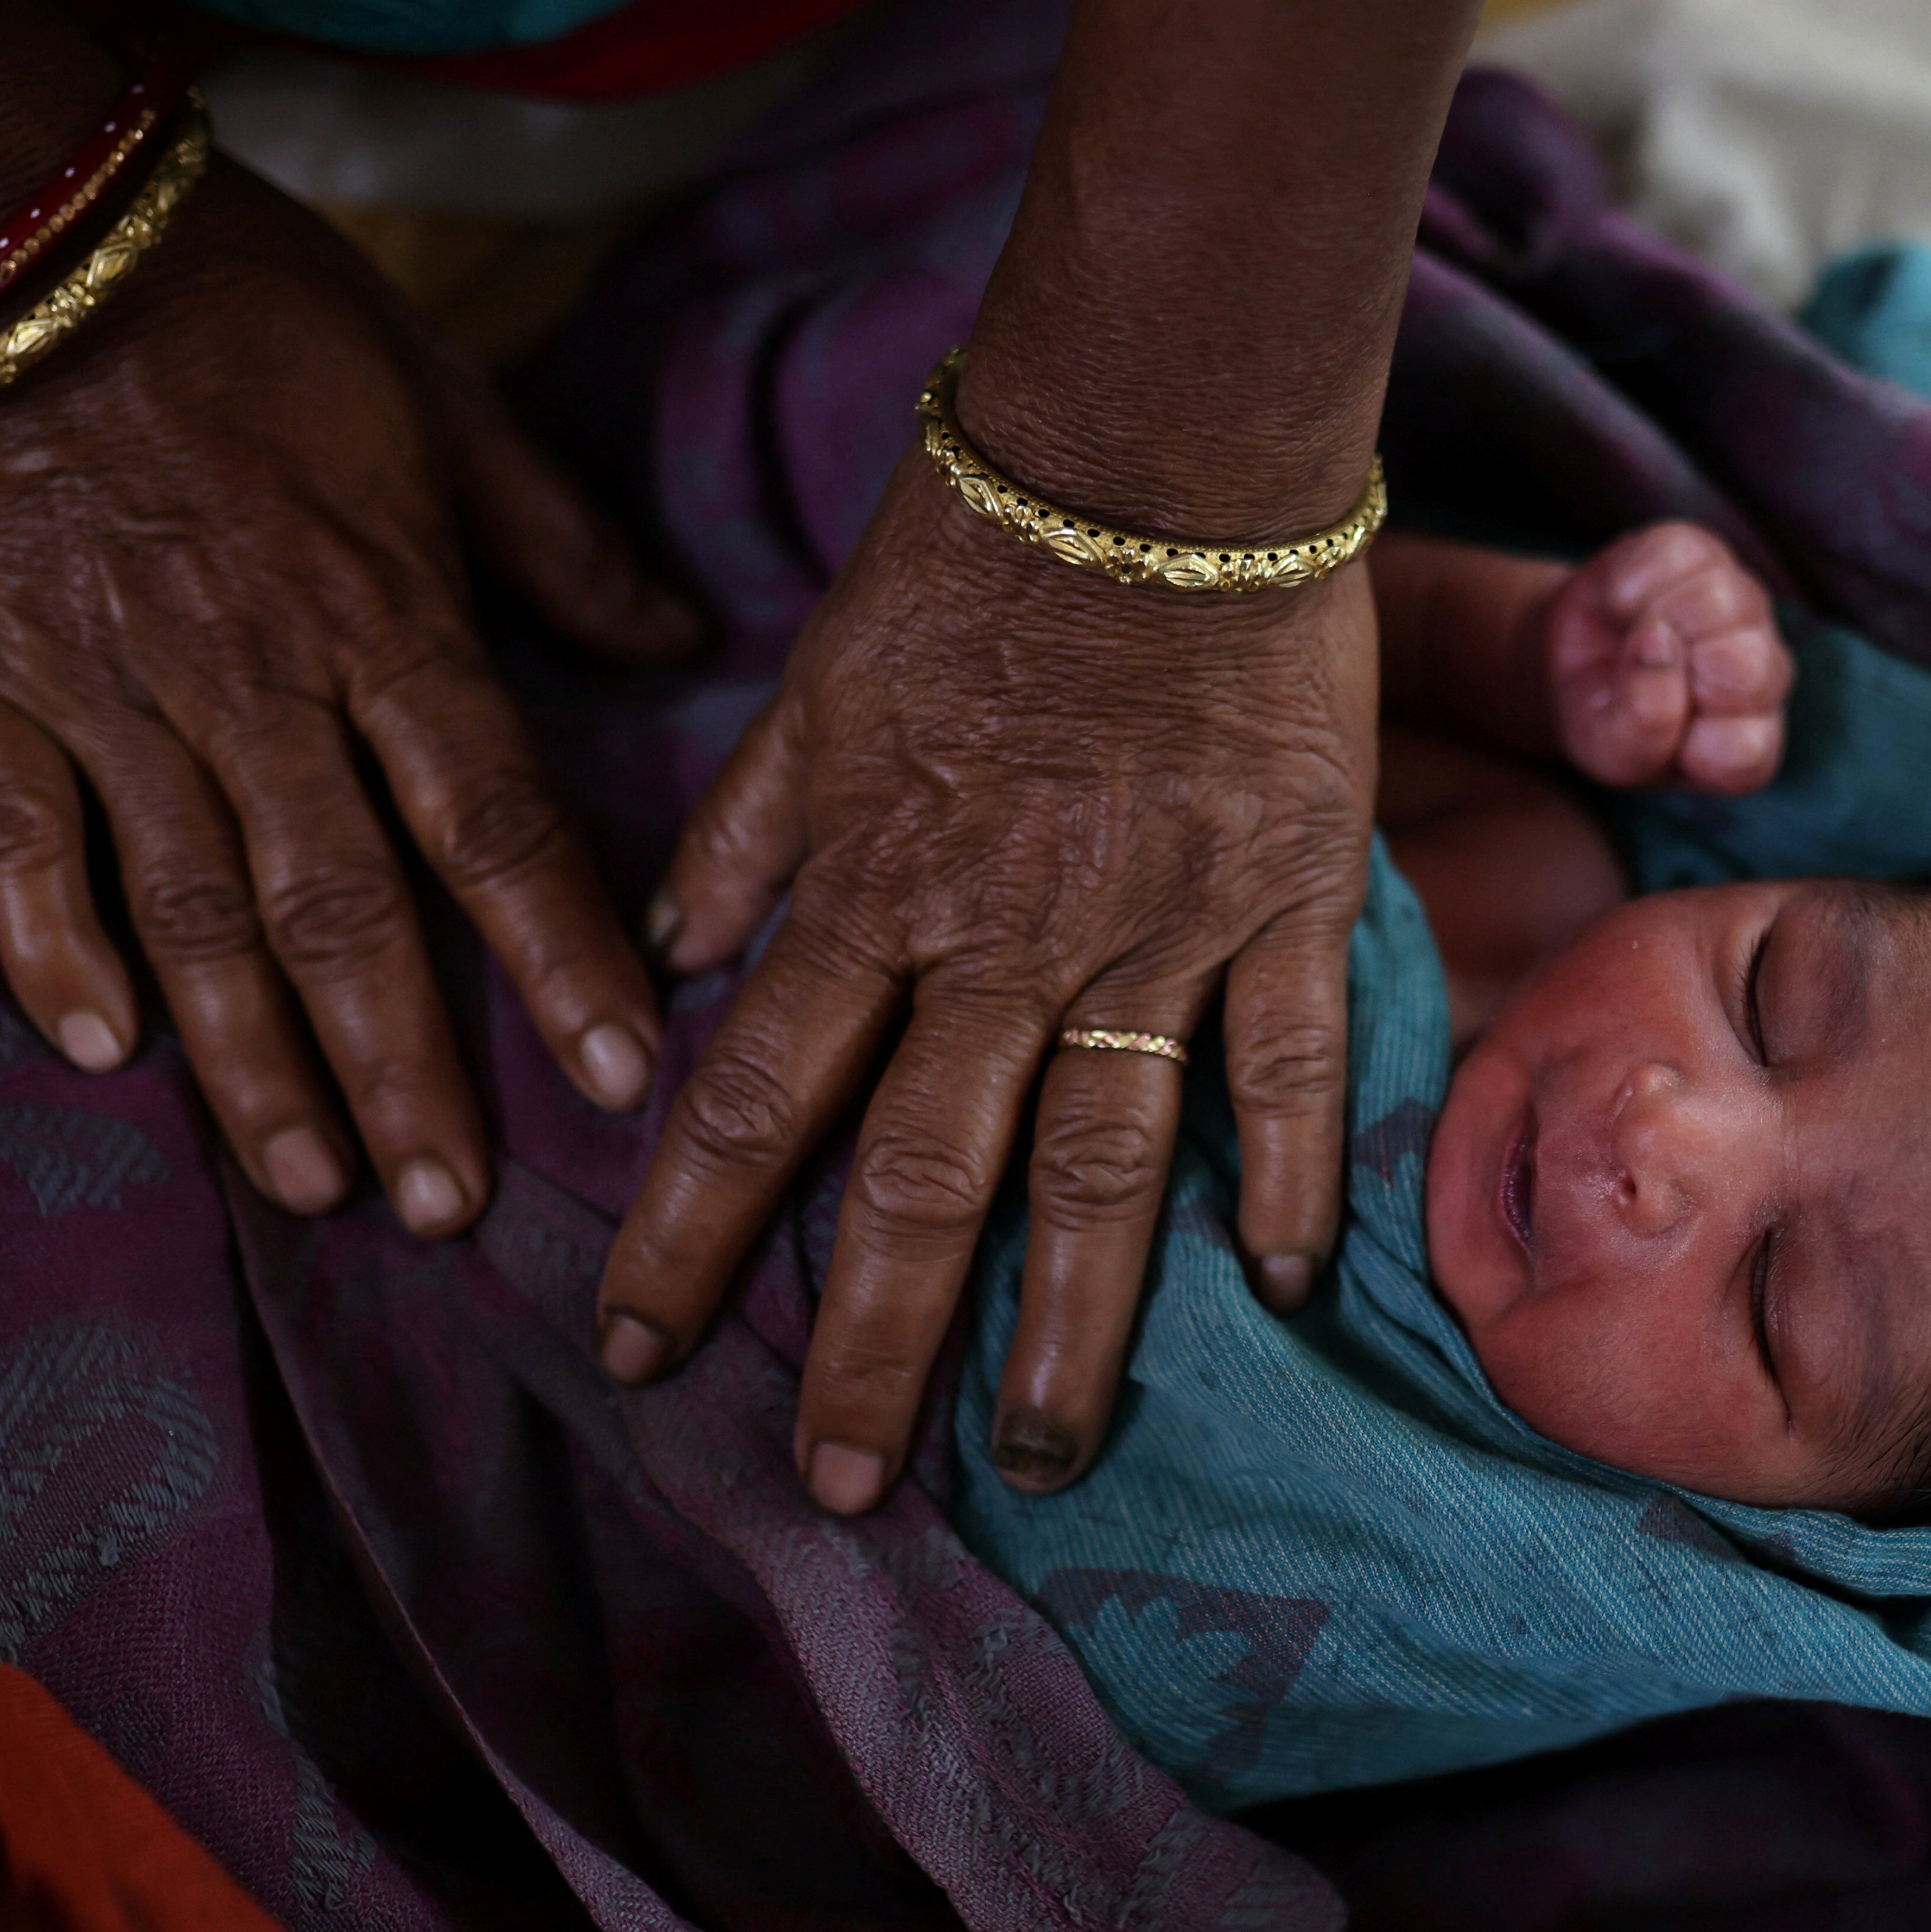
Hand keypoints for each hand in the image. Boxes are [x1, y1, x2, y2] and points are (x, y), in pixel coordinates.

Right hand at [0, 162, 703, 1232]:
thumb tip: (684, 641)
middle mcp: (258, 681)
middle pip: (344, 903)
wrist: (48, 243)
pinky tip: (106, 1057)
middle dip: (403, 1064)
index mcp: (383, 619)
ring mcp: (118, 694)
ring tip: (313, 1181)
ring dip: (254, 1057)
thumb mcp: (449, 413)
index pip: (492, 817)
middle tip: (450, 1204)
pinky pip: (24, 843)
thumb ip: (565, 549)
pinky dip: (56, 950)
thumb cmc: (273, 326)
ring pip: (197, 906)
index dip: (559, 953)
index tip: (620, 1075)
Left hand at [595, 457, 1376, 1511]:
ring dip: (1067, 1323)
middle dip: (869, 1346)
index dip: (691, 1238)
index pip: (755, 1097)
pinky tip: (1281, 1284)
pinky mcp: (1285, 895)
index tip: (640, 1353)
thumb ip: (742, 827)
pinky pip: (1290, 1063)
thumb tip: (663, 950)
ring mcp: (1155, 926)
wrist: (1158, 444)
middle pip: (923, 1176)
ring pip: (1101, 1161)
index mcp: (873, 883)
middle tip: (834, 1488)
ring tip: (1037, 1452)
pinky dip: (1288, 1175)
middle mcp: (1002, 936)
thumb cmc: (973, 550)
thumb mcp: (815, 677)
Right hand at [1546, 522, 1790, 794]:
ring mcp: (1743, 608)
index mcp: (1746, 741)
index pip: (1745, 747)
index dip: (1688, 736)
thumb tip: (1658, 642)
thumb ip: (1641, 724)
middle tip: (1637, 674)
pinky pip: (1679, 554)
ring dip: (1650, 619)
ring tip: (1629, 634)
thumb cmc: (1603, 718)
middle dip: (1673, 670)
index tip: (1647, 732)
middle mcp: (1763, 675)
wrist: (1568, 662)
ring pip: (1716, 601)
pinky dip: (1633, 577)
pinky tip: (1622, 600)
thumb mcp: (1608, 747)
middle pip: (1743, 667)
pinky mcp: (1708, 554)